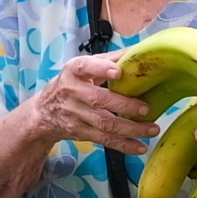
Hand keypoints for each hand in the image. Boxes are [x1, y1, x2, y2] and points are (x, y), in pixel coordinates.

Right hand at [27, 53, 159, 155]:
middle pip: (99, 100)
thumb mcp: (83, 67)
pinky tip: (140, 147)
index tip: (119, 72)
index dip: (101, 69)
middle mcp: (72, 92)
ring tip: (152, 129)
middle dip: (124, 105)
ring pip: (104, 123)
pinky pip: (104, 140)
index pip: (85, 67)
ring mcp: (75, 115)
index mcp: (73, 71)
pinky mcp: (80, 132)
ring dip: (130, 128)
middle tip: (146, 108)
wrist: (44, 112)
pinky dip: (123, 145)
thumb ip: (109, 59)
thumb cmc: (72, 83)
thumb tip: (139, 51)